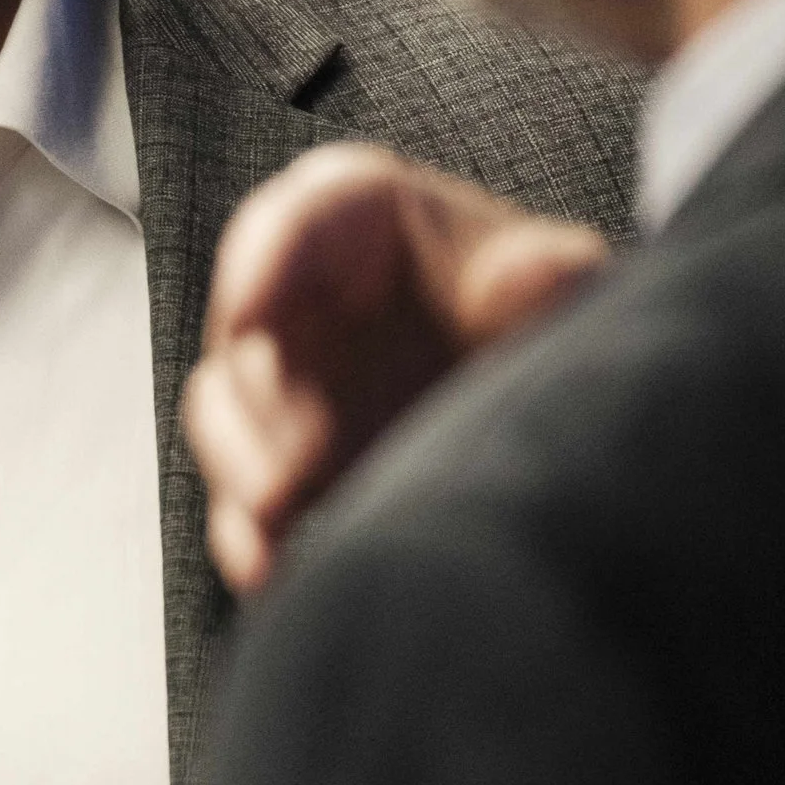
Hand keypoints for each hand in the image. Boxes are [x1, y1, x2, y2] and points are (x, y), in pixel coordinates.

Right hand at [182, 143, 608, 593]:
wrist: (552, 403)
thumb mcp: (559, 282)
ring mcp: (289, 382)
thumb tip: (531, 273)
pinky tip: (269, 564)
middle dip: (256, 398)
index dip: (263, 263)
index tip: (250, 317)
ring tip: (278, 512)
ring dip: (241, 464)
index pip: (298, 219)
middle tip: (296, 460)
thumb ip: (550, 271)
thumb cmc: (542, 311)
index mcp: (363, 222)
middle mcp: (308, 298)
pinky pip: (241, 493)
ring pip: (225, 412)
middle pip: (244, 330)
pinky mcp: (286, 461)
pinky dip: (248, 532)